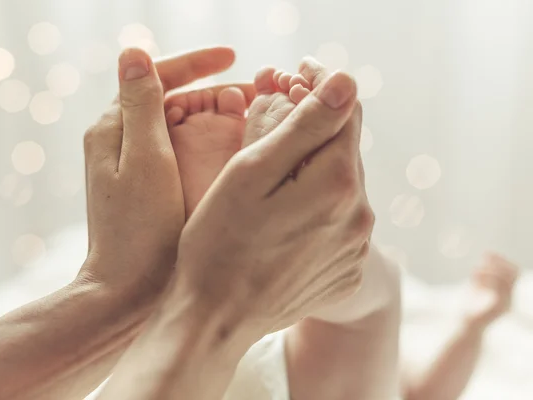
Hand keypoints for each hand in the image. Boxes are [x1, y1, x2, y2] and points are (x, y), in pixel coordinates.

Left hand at [79, 47, 252, 309]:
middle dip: (212, 90)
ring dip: (214, 114)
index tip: (232, 57)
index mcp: (113, 128)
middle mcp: (120, 140)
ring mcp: (134, 163)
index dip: (196, 62)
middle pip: (169, 98)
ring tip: (252, 114)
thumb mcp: (145, 161)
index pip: (155, 76)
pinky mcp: (149, 185)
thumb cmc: (139, 231)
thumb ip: (142, 106)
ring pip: (178, 123)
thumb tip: (133, 51)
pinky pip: (182, 148)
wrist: (126, 291)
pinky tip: (235, 146)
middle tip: (256, 92)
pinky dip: (209, 140)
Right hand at [174, 69, 373, 335]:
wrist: (215, 320)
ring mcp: (355, 248)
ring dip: (316, 166)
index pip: (344, 112)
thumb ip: (303, 126)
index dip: (320, 85)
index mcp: (338, 185)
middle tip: (277, 112)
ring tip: (275, 168)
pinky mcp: (346, 269)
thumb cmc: (218, 242)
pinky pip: (339, 220)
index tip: (296, 72)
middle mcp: (359, 217)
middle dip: (315, 127)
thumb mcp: (249, 173)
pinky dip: (317, 204)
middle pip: (345, 149)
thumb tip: (345, 82)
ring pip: (342, 184)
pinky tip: (285, 211)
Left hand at [463, 252, 518, 329]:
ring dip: (489, 271)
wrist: (465, 328)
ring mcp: (505, 304)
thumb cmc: (469, 308)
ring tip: (473, 271)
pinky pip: (498, 291)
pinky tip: (472, 279)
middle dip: (499, 263)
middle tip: (482, 260)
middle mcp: (509, 299)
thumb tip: (487, 255)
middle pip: (514, 275)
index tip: (487, 254)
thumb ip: (482, 273)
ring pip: (506, 281)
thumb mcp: (476, 287)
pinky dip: (485, 281)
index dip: (502, 261)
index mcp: (506, 294)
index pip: (513, 273)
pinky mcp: (498, 309)